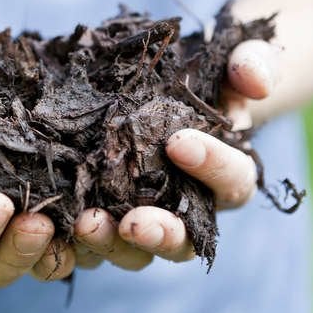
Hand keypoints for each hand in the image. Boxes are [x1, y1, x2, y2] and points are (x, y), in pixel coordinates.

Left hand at [72, 39, 278, 269]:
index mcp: (227, 176)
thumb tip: (256, 81)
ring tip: (88, 225)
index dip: (213, 166)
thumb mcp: (236, 62)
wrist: (171, 86)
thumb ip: (252, 66)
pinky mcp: (107, 211)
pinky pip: (96, 236)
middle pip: (183, 239)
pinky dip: (78, 237)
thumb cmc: (209, 78)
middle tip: (135, 223)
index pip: (232, 182)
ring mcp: (145, 214)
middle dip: (162, 235)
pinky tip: (56, 223)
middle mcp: (188, 208)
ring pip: (136, 249)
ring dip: (112, 243)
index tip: (179, 142)